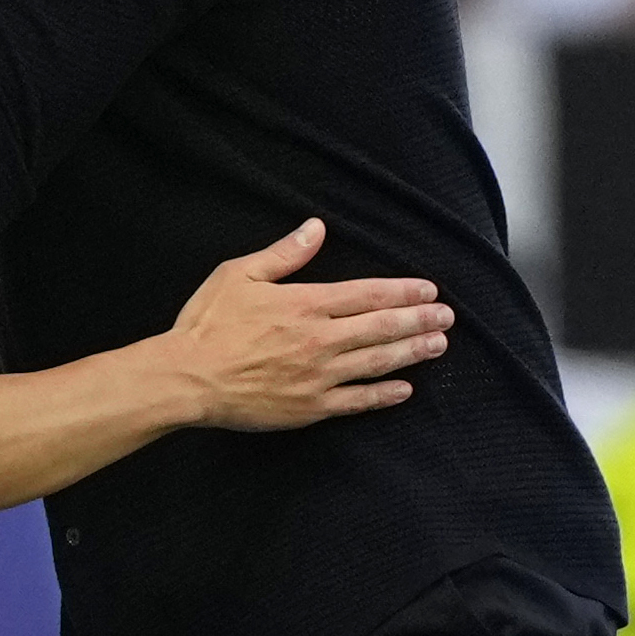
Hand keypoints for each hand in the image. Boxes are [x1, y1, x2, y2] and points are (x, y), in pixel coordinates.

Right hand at [164, 218, 449, 429]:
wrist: (187, 378)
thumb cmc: (208, 324)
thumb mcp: (239, 274)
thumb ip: (284, 254)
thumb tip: (317, 228)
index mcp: (306, 304)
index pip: (367, 294)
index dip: (402, 291)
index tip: (428, 290)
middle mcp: (320, 339)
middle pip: (381, 327)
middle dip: (419, 320)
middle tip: (447, 317)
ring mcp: (318, 376)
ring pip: (376, 362)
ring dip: (412, 353)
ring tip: (439, 345)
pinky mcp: (310, 407)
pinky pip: (356, 401)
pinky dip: (383, 396)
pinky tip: (405, 390)